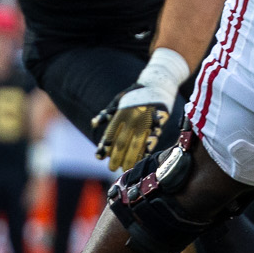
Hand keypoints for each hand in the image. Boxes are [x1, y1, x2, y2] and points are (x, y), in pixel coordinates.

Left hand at [91, 49, 189, 171]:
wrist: (158, 84)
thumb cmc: (135, 95)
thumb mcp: (118, 101)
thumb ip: (107, 114)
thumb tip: (94, 123)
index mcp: (121, 112)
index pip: (111, 133)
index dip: (105, 146)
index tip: (100, 157)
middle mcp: (133, 118)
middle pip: (123, 141)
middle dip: (116, 156)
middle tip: (111, 168)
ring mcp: (147, 121)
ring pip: (137, 144)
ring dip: (131, 158)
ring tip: (125, 168)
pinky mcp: (159, 124)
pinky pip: (152, 140)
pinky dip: (146, 151)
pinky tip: (141, 160)